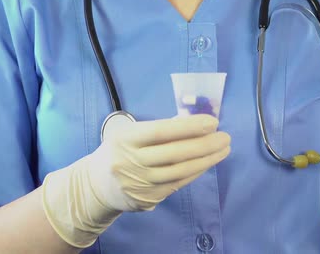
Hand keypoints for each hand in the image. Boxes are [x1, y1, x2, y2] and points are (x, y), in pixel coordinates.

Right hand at [88, 114, 230, 211]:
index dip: (188, 127)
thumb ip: (158, 129)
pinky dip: (196, 172)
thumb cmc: (118, 152)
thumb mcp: (129, 134)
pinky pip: (177, 183)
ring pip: (179, 171)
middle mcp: (130, 162)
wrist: (94, 186)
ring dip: (206, 160)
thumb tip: (193, 121)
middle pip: (174, 153)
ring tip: (223, 149)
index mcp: (125, 139)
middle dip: (204, 144)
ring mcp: (139, 183)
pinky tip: (208, 163)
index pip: (161, 132)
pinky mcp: (147, 198)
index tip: (211, 122)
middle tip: (225, 136)